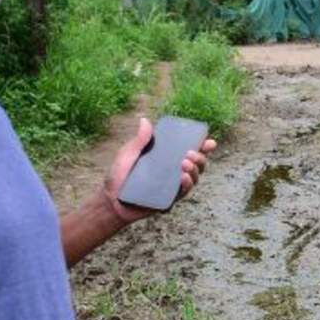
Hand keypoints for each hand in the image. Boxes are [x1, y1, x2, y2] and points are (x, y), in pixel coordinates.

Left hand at [103, 117, 217, 222]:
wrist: (110, 199)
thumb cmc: (118, 176)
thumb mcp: (128, 154)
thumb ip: (139, 139)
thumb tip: (145, 120)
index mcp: (167, 158)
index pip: (189, 151)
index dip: (203, 147)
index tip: (209, 142)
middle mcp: (173, 172)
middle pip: (197, 165)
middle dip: (200, 158)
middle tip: (191, 153)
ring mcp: (172, 186)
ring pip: (194, 178)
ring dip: (194, 170)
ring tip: (185, 163)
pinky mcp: (169, 199)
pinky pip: (183, 192)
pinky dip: (186, 184)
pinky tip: (182, 177)